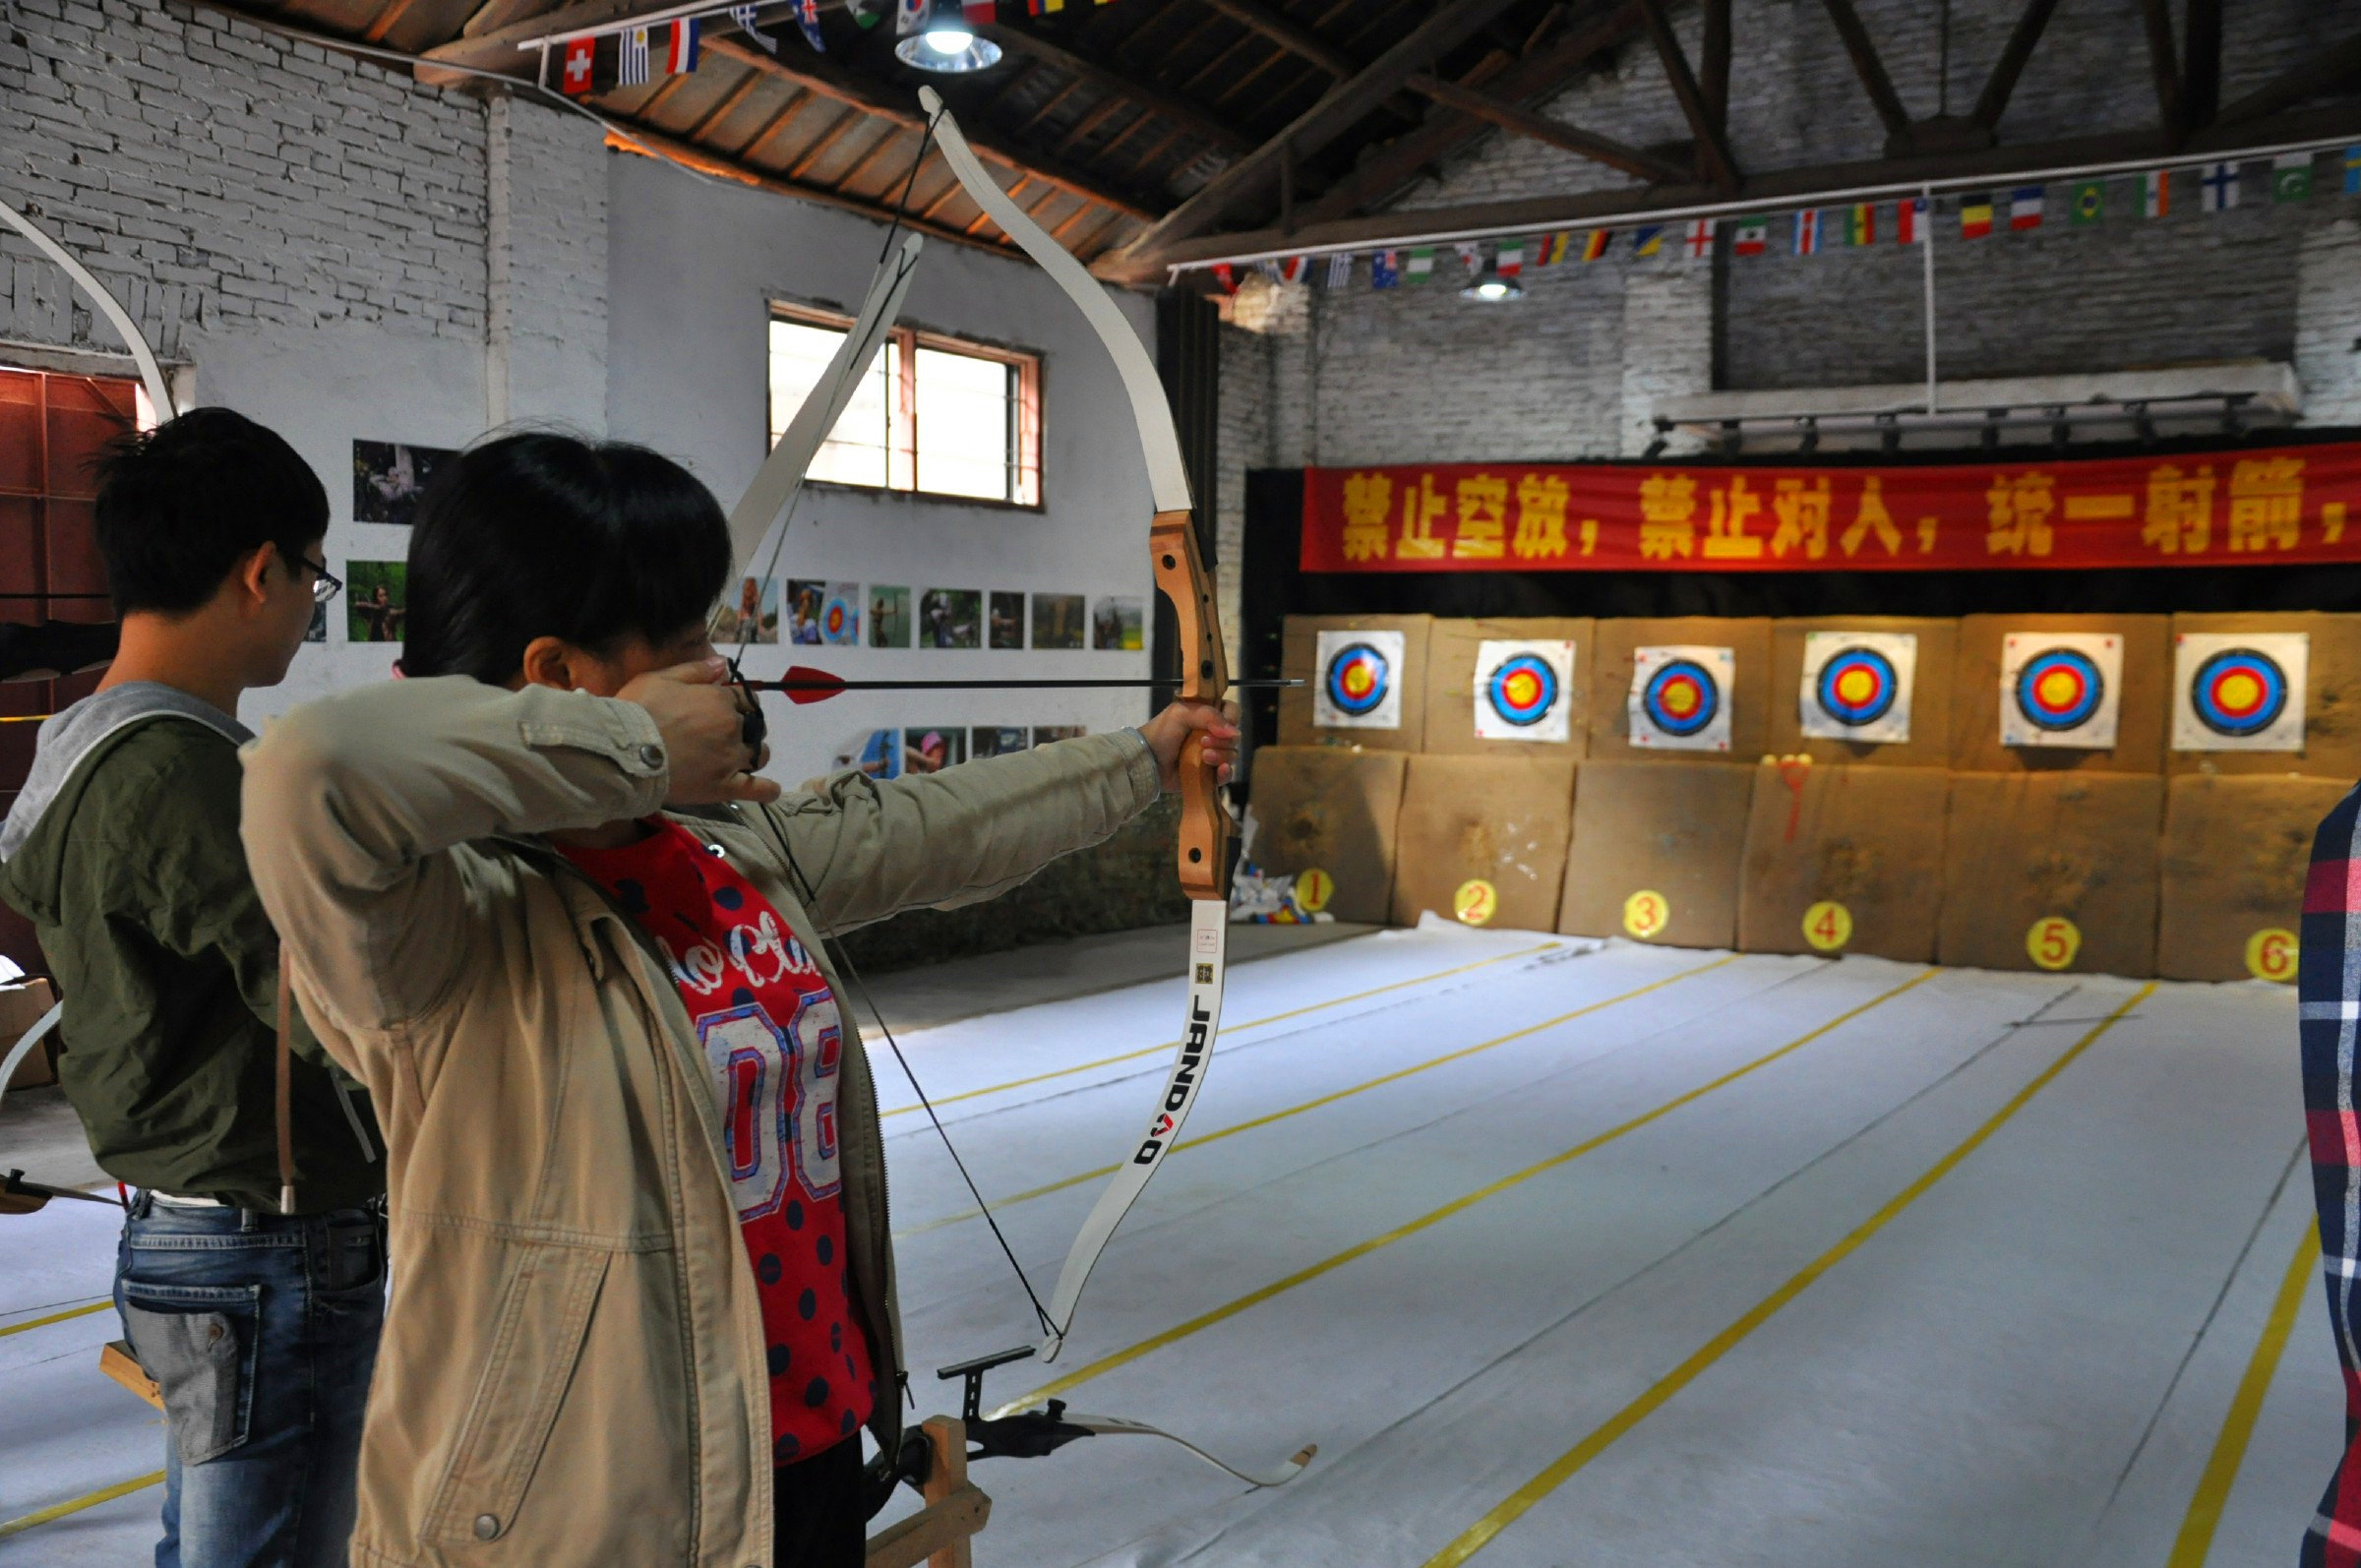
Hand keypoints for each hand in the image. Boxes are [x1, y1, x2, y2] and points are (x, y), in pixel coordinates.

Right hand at [618, 658, 781, 807]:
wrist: (625, 751)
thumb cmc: (639, 711)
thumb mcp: (662, 678)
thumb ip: (696, 670)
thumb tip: (724, 664)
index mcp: (720, 700)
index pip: (745, 698)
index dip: (739, 702)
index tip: (729, 707)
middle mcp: (732, 728)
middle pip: (753, 725)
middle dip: (746, 727)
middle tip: (727, 733)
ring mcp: (730, 759)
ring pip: (758, 754)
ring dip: (755, 752)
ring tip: (743, 757)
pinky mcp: (723, 786)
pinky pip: (755, 790)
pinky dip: (767, 790)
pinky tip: (771, 790)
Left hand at [1140, 699, 1238, 793]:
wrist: (1147, 761)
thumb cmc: (1161, 733)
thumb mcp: (1181, 714)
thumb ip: (1209, 715)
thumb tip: (1234, 732)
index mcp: (1206, 715)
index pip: (1232, 711)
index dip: (1232, 718)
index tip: (1223, 725)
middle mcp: (1212, 734)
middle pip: (1234, 736)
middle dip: (1223, 740)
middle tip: (1203, 742)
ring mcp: (1211, 755)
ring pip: (1232, 755)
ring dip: (1221, 756)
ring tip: (1204, 757)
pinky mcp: (1209, 774)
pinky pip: (1226, 775)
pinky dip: (1225, 773)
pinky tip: (1219, 771)